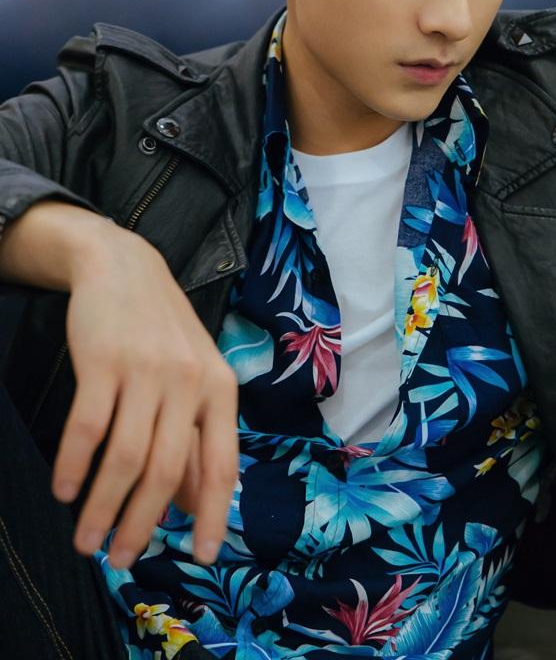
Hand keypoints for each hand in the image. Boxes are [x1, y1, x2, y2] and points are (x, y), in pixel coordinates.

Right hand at [50, 218, 238, 570]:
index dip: (215, 515)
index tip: (204, 558)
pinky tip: (63, 490)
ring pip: (126, 457)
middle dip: (142, 524)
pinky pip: (87, 427)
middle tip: (121, 560)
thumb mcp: (194, 379)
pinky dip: (74, 465)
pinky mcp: (105, 360)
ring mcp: (147, 370)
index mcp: (219, 389)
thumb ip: (196, 438)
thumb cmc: (161, 333)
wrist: (123, 266)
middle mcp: (189, 382)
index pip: (221, 465)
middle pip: (167, 471)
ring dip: (103, 507)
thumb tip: (194, 506)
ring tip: (86, 541)